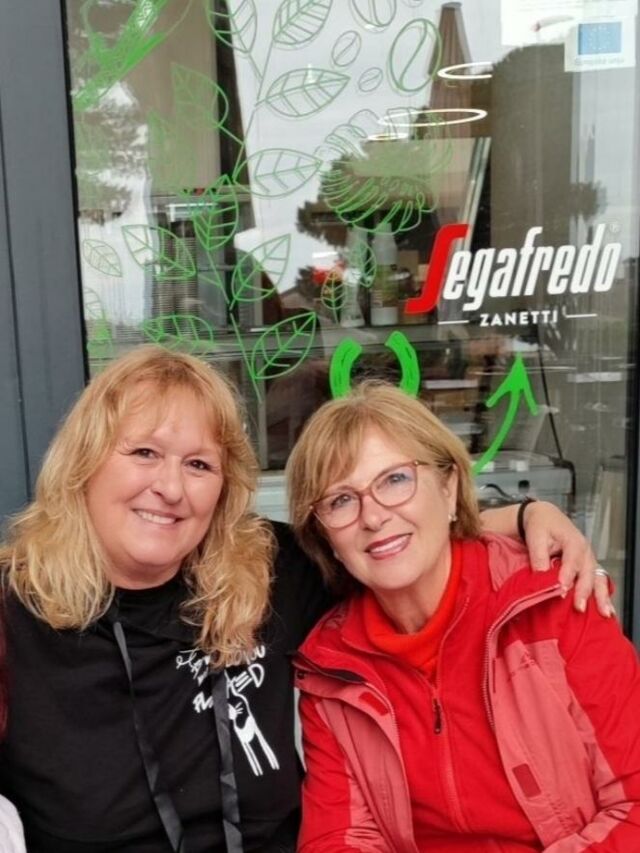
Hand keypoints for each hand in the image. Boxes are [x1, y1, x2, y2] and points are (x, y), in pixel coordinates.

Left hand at [521, 501, 613, 616]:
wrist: (545, 517)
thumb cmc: (540, 526)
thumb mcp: (536, 538)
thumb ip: (539, 558)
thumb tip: (541, 578)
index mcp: (574, 542)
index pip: (572, 561)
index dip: (567, 577)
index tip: (561, 592)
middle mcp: (586, 552)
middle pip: (588, 573)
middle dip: (585, 591)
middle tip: (579, 608)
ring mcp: (589, 560)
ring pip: (598, 579)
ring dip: (601, 596)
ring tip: (604, 613)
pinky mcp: (587, 567)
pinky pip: (598, 582)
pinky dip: (602, 595)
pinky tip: (605, 610)